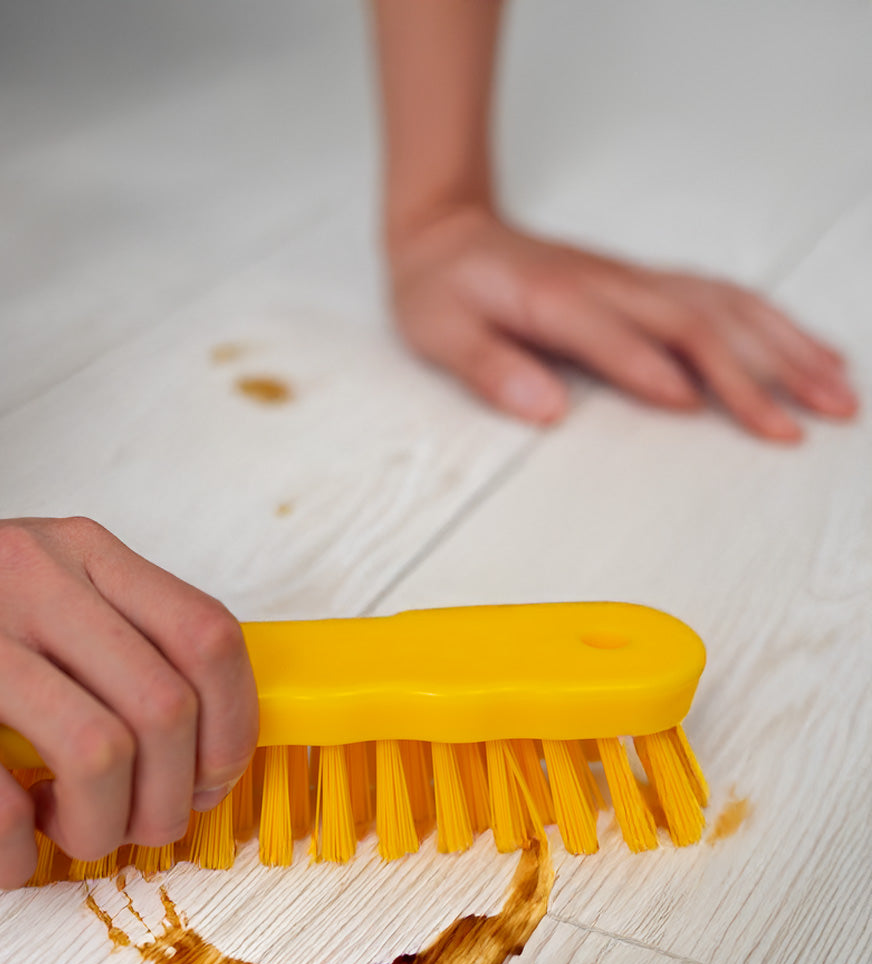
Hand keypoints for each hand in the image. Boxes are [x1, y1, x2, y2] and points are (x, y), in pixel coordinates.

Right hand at [0, 500, 258, 887]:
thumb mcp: (60, 576)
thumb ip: (134, 634)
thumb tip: (209, 742)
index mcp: (88, 555)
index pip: (207, 636)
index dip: (234, 723)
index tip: (216, 772)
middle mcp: (37, 587)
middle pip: (163, 708)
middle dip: (174, 794)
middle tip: (153, 821)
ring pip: (96, 756)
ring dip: (104, 826)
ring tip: (81, 833)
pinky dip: (16, 856)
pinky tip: (8, 853)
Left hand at [387, 206, 857, 439]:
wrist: (448, 231)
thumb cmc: (442, 287)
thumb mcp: (440, 331)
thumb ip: (489, 370)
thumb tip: (541, 410)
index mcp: (556, 299)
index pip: (614, 336)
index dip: (651, 369)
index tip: (698, 408)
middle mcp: (608, 284)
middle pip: (694, 323)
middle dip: (754, 374)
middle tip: (806, 423)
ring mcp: (634, 280)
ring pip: (724, 307)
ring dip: (784, 348)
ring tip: (836, 390)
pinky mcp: (646, 283)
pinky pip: (721, 296)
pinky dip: (770, 323)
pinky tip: (805, 348)